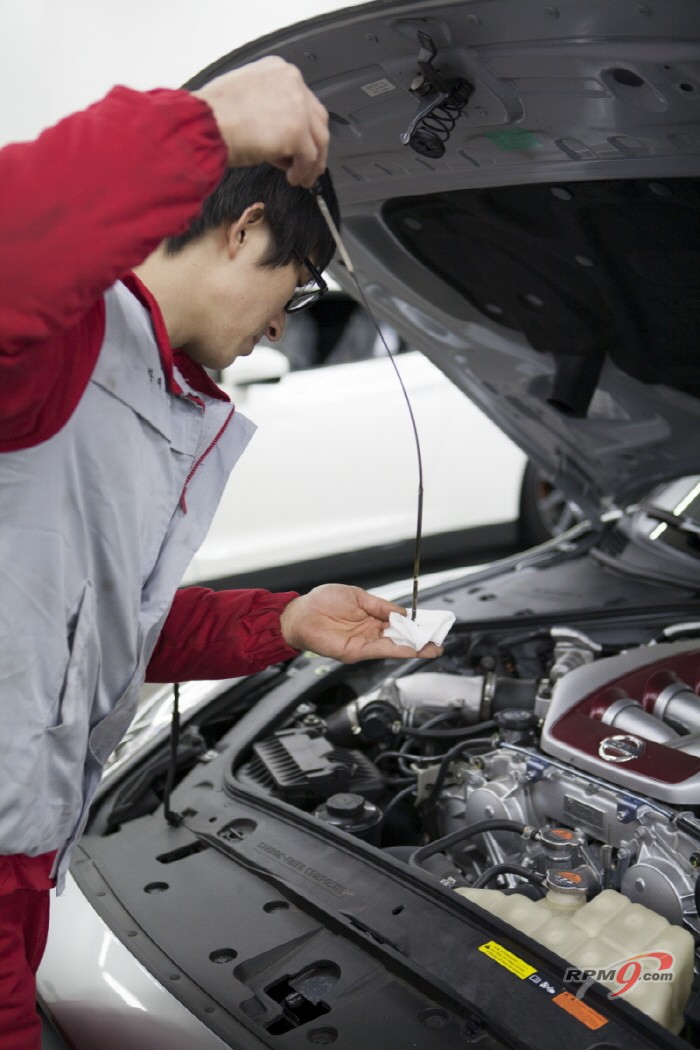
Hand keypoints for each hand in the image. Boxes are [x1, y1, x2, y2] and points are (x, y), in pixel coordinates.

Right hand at [193, 57, 328, 186]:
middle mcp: (292, 82)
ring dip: (312, 162)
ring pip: (319, 139)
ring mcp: (298, 106)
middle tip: (305, 163)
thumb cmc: (212, 115)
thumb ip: (266, 106)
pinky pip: (310, 157)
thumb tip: (276, 132)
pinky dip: (304, 171)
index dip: (303, 125)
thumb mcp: (243, 97)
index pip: (302, 100)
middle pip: (317, 118)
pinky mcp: (298, 130)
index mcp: (278, 70)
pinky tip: (294, 179)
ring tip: (302, 177)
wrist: (203, 124)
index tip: (298, 143)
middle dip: (313, 144)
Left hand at [279, 584, 442, 662]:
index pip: (398, 623)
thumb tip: (401, 612)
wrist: (300, 614)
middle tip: (438, 642)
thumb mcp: (358, 596)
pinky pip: (380, 651)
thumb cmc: (322, 602)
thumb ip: (380, 606)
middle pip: (400, 638)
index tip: (431, 626)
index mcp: (371, 617)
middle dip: (420, 641)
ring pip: (394, 647)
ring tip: (432, 648)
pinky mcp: (356, 651)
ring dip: (413, 648)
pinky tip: (411, 649)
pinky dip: (397, 650)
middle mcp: (370, 631)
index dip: (414, 625)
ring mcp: (364, 642)